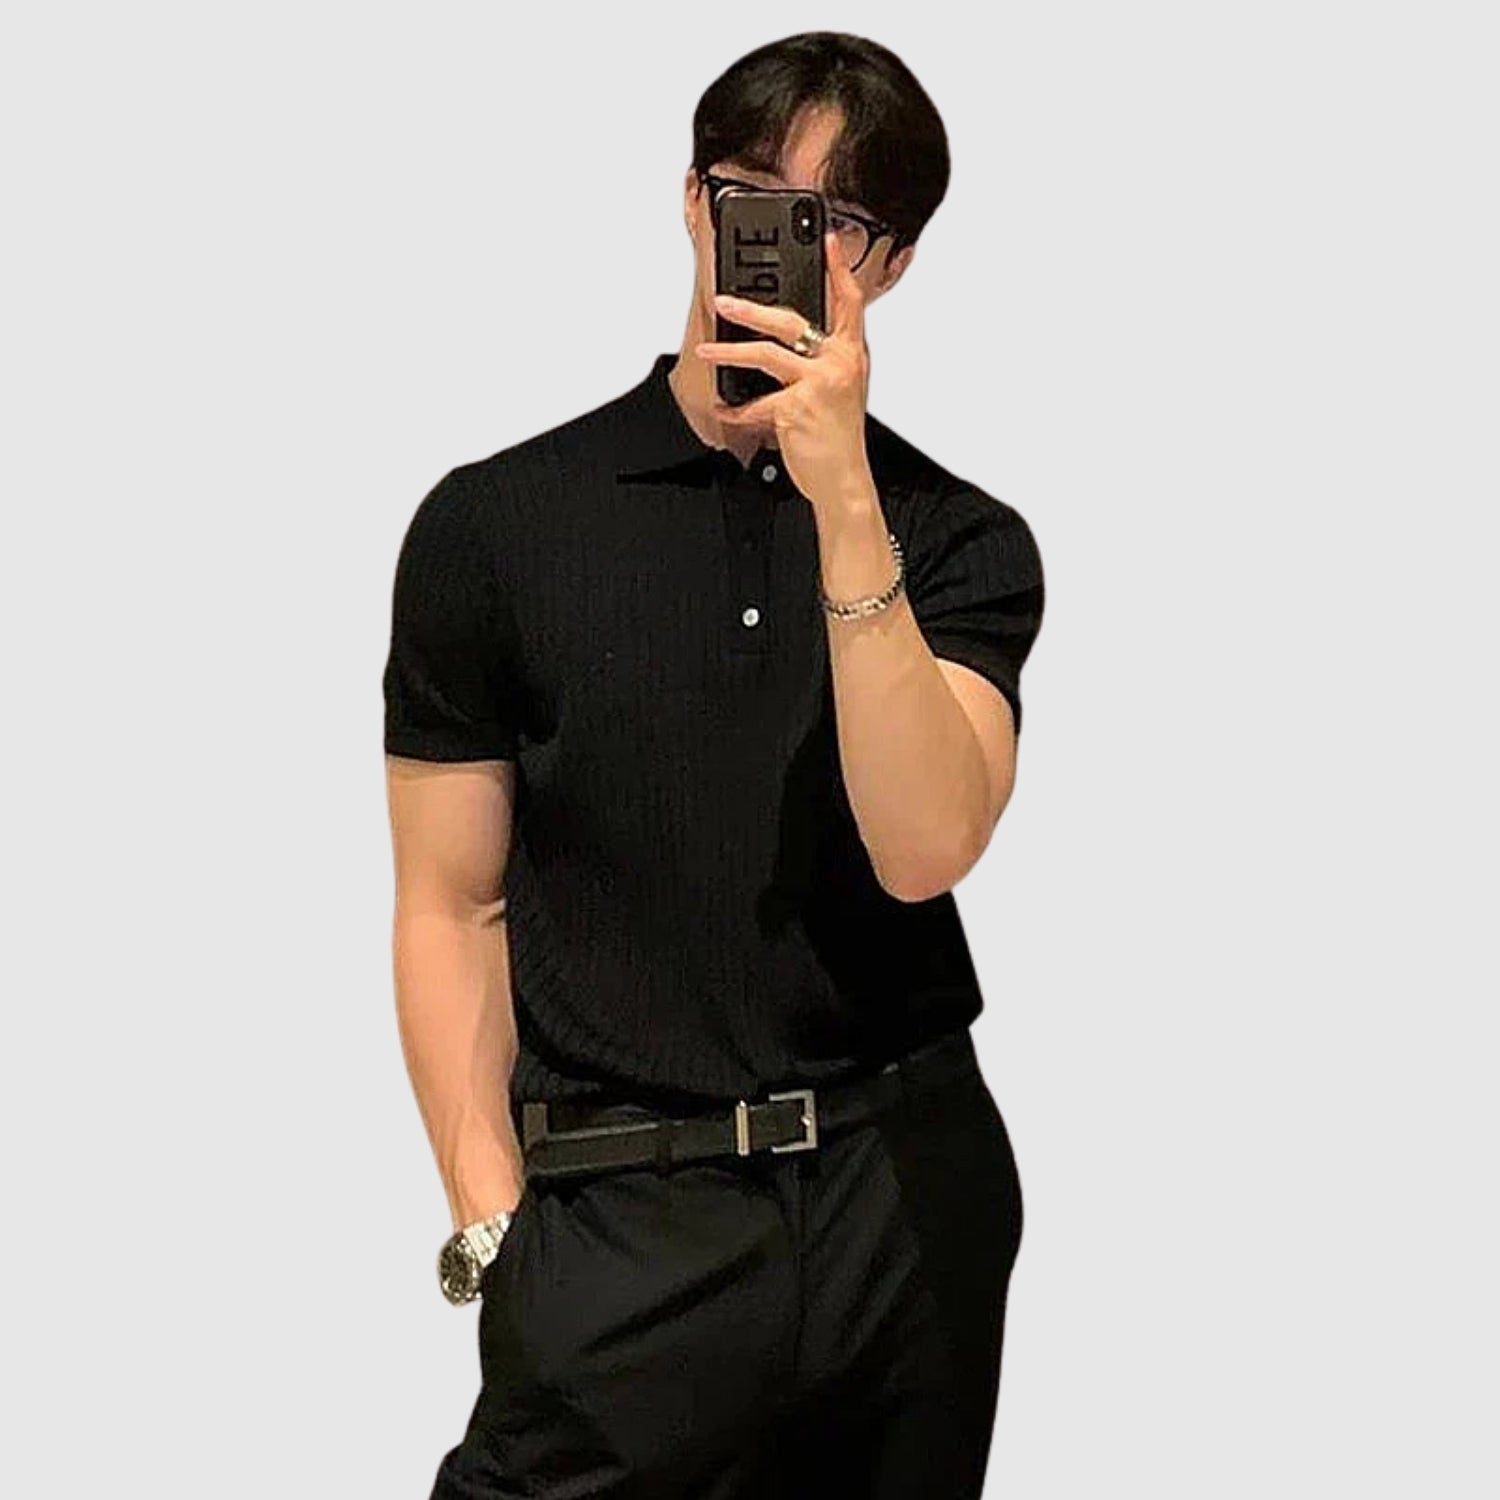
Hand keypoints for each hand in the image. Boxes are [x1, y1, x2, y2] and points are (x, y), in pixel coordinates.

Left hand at [696, 229, 875, 512]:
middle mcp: (839, 364)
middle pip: (793, 321)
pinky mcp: (796, 408)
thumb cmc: (840, 439)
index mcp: (852, 355)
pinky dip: (737, 409)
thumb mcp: (841, 393)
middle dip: (753, 308)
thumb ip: (821, 365)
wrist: (844, 480)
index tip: (828, 240)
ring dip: (730, 350)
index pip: (849, 302)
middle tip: (724, 300)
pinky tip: (725, 410)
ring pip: (766, 354)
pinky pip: (756, 402)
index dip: (838, 269)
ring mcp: (818, 384)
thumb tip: (784, 347)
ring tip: (706, 349)